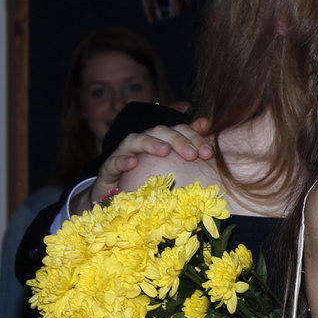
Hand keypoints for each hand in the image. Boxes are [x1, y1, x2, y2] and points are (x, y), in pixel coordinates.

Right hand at [91, 118, 212, 202]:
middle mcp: (142, 142)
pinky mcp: (108, 169)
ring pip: (133, 140)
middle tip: (193, 155)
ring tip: (164, 151)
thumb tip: (206, 122)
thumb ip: (187, 142)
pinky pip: (112, 162)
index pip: (178, 130)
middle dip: (177, 140)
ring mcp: (123, 153)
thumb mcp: (170, 162)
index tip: (208, 153)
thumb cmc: (147, 175)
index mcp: (159, 139)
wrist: (116, 194)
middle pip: (158, 131)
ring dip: (150, 143)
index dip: (194, 137)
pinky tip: (133, 163)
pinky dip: (122, 161)